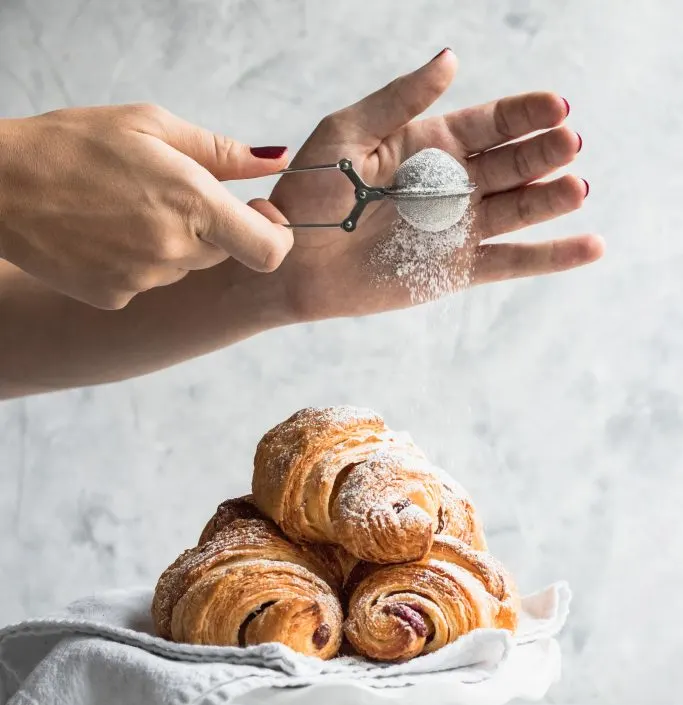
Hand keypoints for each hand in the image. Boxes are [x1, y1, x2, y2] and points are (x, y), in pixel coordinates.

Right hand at [0, 104, 292, 307]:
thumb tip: (275, 161)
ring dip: (172, 244)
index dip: (275, 238)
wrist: (1, 186)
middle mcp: (174, 251)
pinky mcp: (116, 297)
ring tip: (126, 209)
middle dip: (212, 229)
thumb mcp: (150, 125)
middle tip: (170, 195)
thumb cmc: (74, 144)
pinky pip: (148, 282)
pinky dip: (137, 262)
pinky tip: (105, 234)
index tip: (260, 217)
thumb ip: (220, 151)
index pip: (269, 251)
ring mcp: (144, 280)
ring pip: (184, 268)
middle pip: (224, 255)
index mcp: (192, 203)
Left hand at [254, 49, 603, 319]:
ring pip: (518, 209)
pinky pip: (510, 262)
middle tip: (570, 143)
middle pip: (513, 164)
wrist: (290, 262)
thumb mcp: (347, 133)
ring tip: (578, 187)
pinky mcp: (457, 271)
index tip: (556, 105)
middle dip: (545, 152)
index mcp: (430, 144)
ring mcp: (459, 228)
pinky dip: (550, 257)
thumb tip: (451, 60)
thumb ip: (399, 100)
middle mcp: (453, 184)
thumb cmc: (309, 193)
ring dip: (552, 198)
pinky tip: (590, 245)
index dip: (524, 114)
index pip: (489, 124)